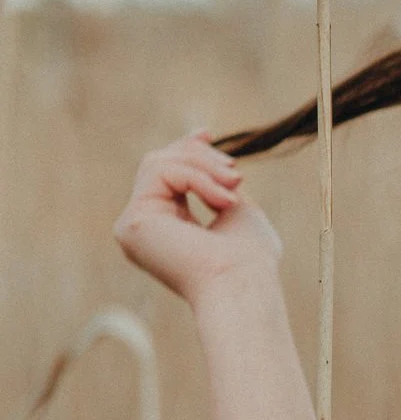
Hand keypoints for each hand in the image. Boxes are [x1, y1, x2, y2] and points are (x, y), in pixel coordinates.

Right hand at [113, 129, 282, 311]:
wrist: (244, 285)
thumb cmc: (249, 259)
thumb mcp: (235, 208)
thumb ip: (215, 181)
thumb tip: (202, 140)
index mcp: (164, 230)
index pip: (162, 176)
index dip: (182, 150)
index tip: (207, 133)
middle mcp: (142, 230)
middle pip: (158, 164)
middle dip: (199, 156)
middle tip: (235, 172)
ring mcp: (132, 227)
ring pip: (158, 163)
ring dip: (202, 165)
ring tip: (234, 184)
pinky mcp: (132, 222)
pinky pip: (161, 173)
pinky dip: (197, 178)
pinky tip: (222, 199)